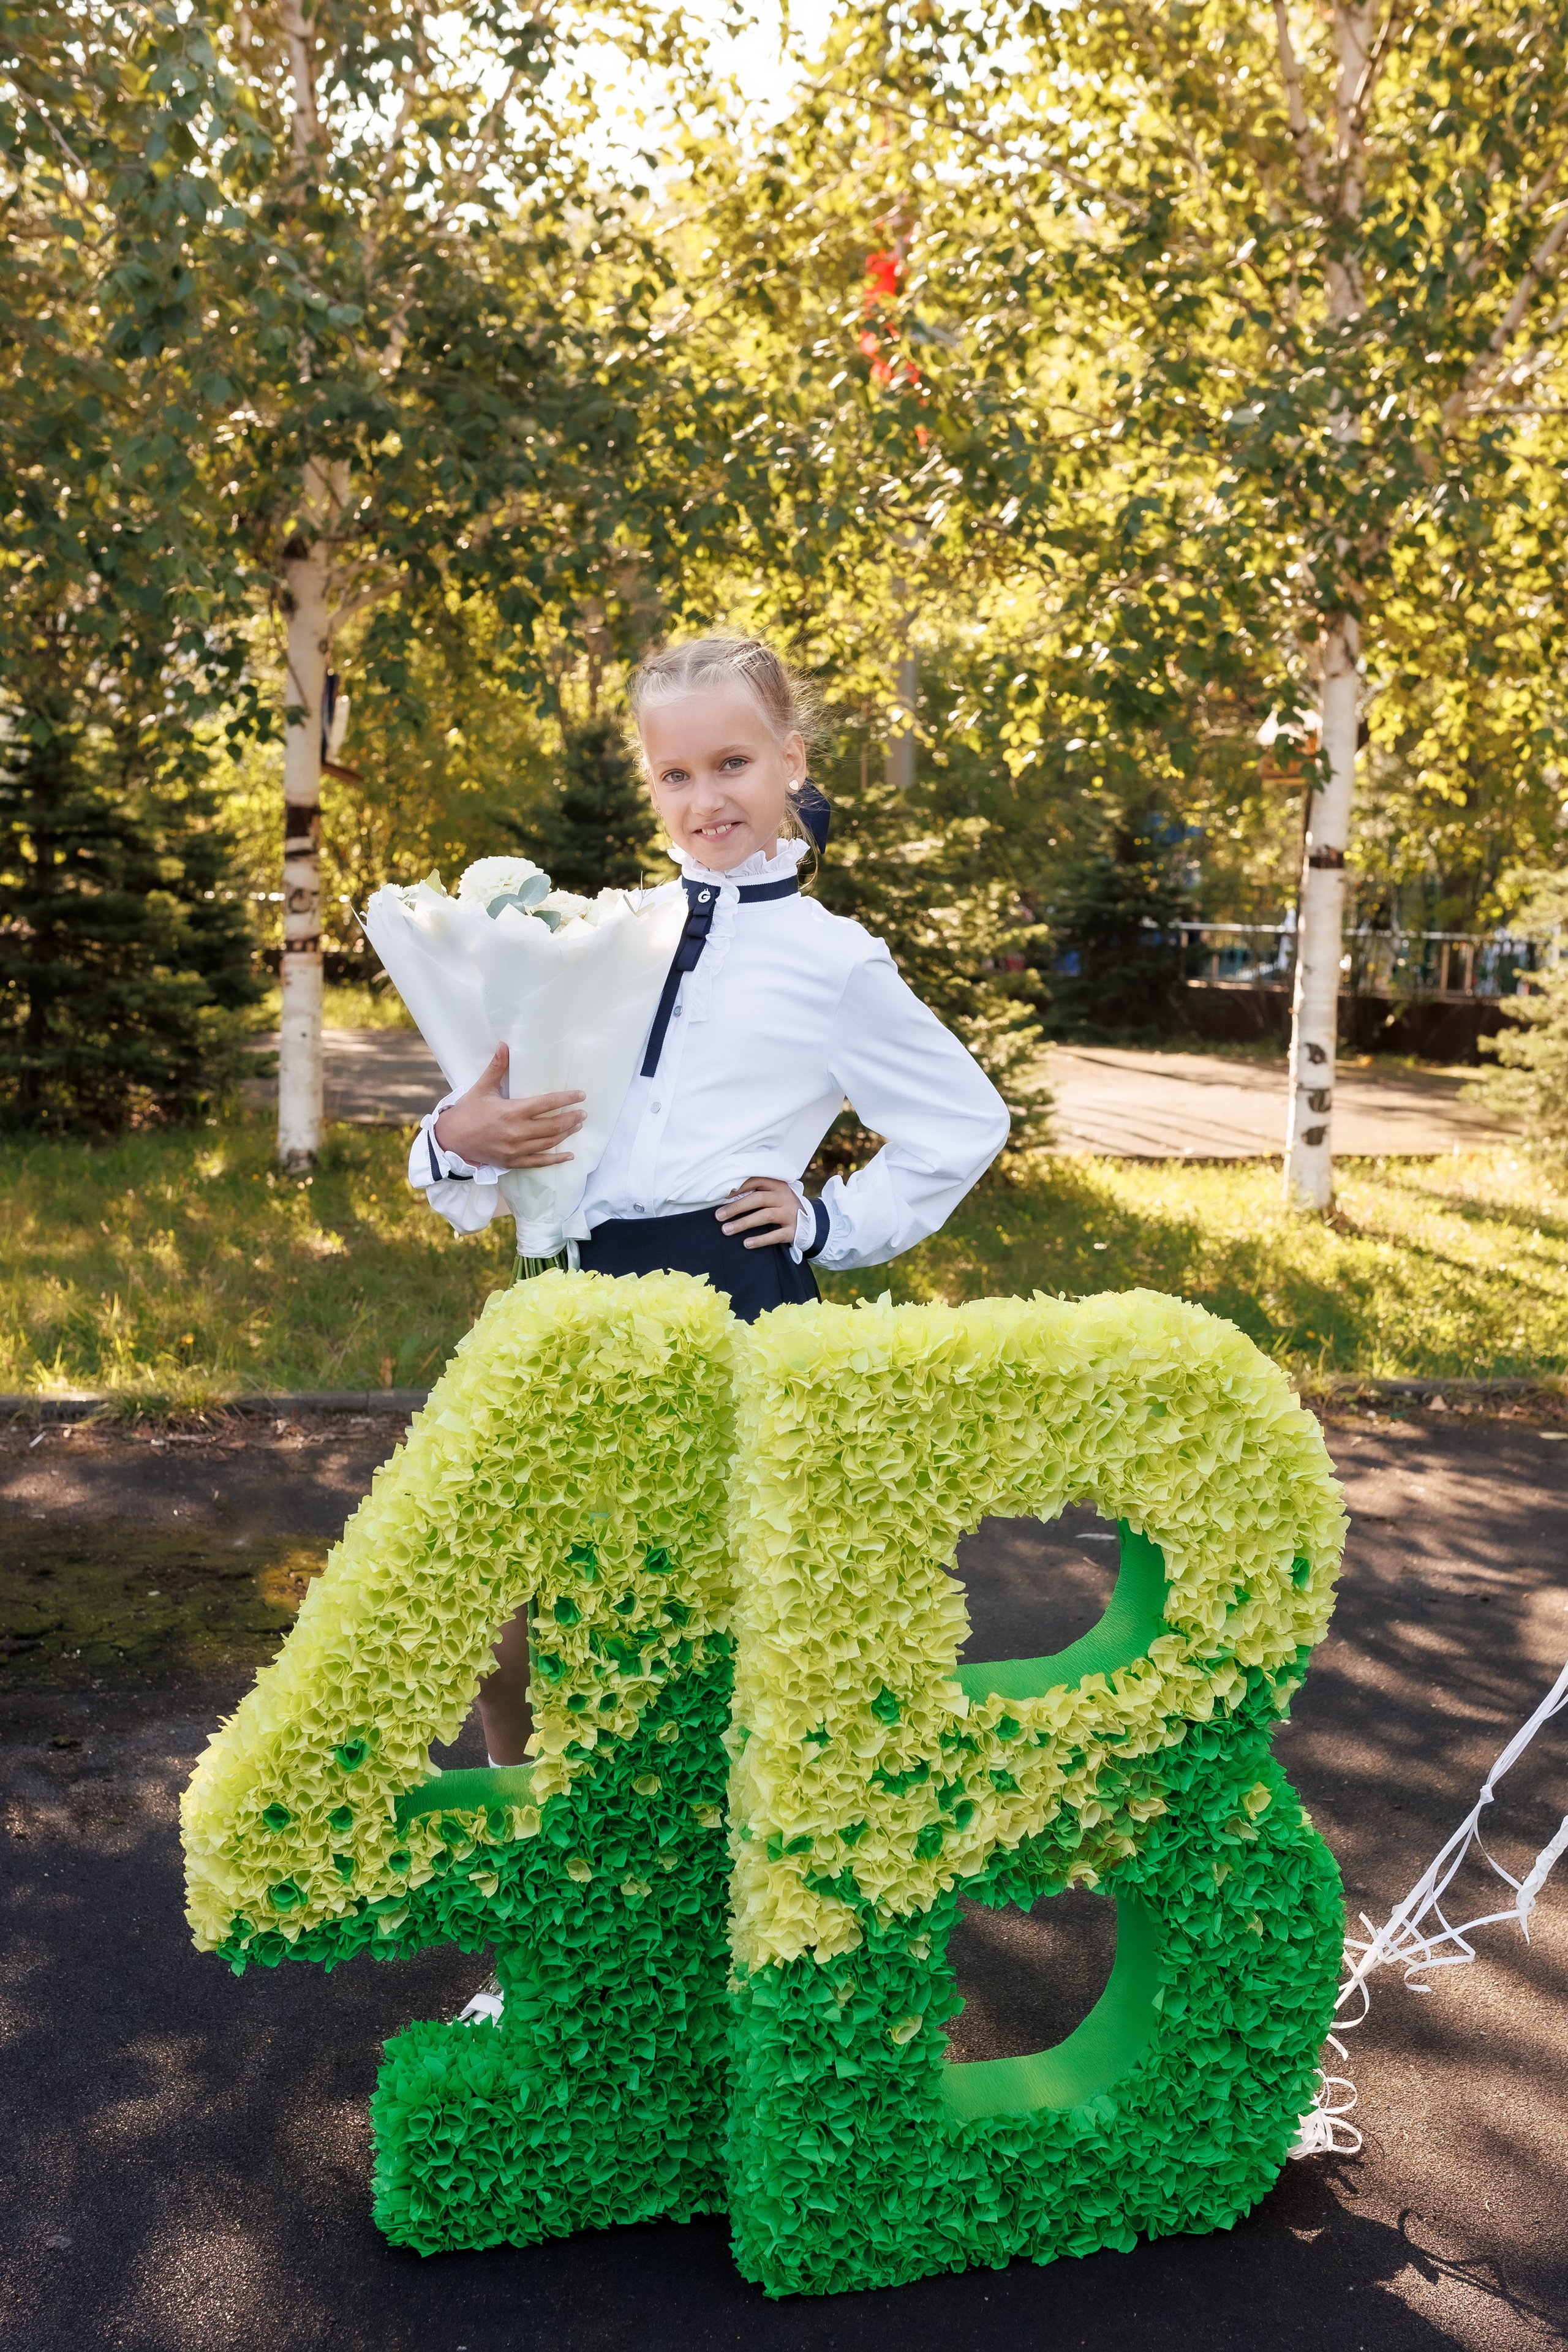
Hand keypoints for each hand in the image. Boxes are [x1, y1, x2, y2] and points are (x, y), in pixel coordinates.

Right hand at [432, 1044, 584, 1169]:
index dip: (566, 1099)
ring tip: (578, 1125)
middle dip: (572, 1118)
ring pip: (549, 1143)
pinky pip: (539, 1162)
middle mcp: (516, 1132)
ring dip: (567, 1134)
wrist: (451, 1140)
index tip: (581, 1096)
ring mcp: (515, 1150)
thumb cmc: (467, 1112)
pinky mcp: (512, 1162)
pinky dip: (555, 1160)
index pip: (546, 1104)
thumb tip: (504, 1045)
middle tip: (583, 1112)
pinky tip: (568, 1156)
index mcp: (511, 1112)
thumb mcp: (482, 1088)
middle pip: (553, 1125)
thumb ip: (497, 1067)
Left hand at [717, 1175, 802, 1250]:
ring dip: (744, 1223)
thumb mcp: (773, 1194)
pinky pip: (775, 1235)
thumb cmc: (781, 1205)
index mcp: (777, 1185)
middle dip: (736, 1207)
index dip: (738, 1188)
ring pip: (765, 1216)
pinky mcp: (792, 1230)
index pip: (756, 1181)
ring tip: (726, 1230)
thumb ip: (756, 1192)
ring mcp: (789, 1214)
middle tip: (718, 1216)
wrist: (810, 1222)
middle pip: (758, 1199)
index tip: (721, 1196)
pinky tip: (746, 1243)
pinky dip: (760, 1240)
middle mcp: (784, 1197)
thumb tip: (725, 1196)